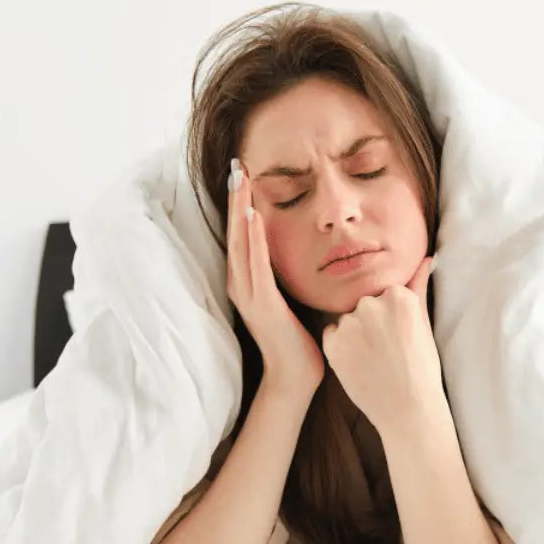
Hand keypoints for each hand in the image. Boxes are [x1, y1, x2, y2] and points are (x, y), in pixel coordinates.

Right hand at [226, 158, 324, 396]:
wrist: (295, 379)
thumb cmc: (299, 341)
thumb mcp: (293, 298)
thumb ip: (292, 273)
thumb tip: (308, 248)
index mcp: (248, 282)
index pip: (243, 235)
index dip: (241, 203)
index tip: (244, 173)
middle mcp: (242, 285)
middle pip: (235, 232)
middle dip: (235, 198)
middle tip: (236, 164)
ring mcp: (248, 295)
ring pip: (240, 243)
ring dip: (239, 210)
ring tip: (240, 180)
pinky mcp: (262, 306)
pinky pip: (256, 266)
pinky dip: (254, 240)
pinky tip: (254, 217)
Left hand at [321, 255, 441, 434]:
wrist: (408, 409)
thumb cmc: (421, 367)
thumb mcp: (424, 323)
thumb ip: (419, 285)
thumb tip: (427, 259)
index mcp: (397, 295)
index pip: (383, 293)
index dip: (389, 316)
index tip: (398, 335)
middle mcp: (371, 304)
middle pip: (364, 303)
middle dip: (371, 321)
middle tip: (386, 348)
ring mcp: (350, 324)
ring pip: (347, 319)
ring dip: (355, 333)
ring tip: (373, 358)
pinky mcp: (333, 344)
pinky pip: (332, 334)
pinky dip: (340, 346)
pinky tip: (359, 363)